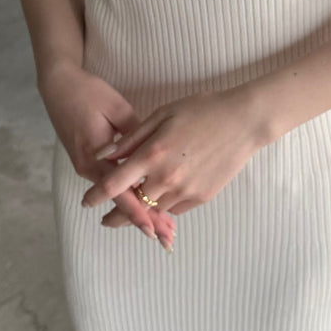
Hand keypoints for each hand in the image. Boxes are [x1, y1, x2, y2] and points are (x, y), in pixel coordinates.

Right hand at [38, 60, 175, 248]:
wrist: (58, 85)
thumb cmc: (88, 93)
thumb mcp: (116, 108)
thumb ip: (136, 134)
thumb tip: (156, 154)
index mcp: (96, 157)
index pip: (121, 193)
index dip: (140, 213)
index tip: (156, 230)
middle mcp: (90, 167)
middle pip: (121, 202)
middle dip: (146, 220)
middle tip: (168, 239)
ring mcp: (88, 166)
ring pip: (118, 196)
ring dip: (141, 211)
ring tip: (164, 229)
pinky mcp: (90, 160)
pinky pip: (113, 185)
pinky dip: (131, 196)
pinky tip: (147, 203)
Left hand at [82, 86, 265, 224]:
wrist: (243, 122)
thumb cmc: (202, 110)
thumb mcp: (162, 115)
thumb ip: (131, 138)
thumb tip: (103, 155)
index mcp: (153, 154)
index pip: (114, 183)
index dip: (96, 195)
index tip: (86, 201)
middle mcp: (167, 178)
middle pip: (132, 206)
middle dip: (115, 216)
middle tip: (105, 220)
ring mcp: (186, 190)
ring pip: (154, 210)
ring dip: (141, 213)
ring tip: (133, 212)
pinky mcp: (202, 197)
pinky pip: (175, 208)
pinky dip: (165, 206)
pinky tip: (162, 200)